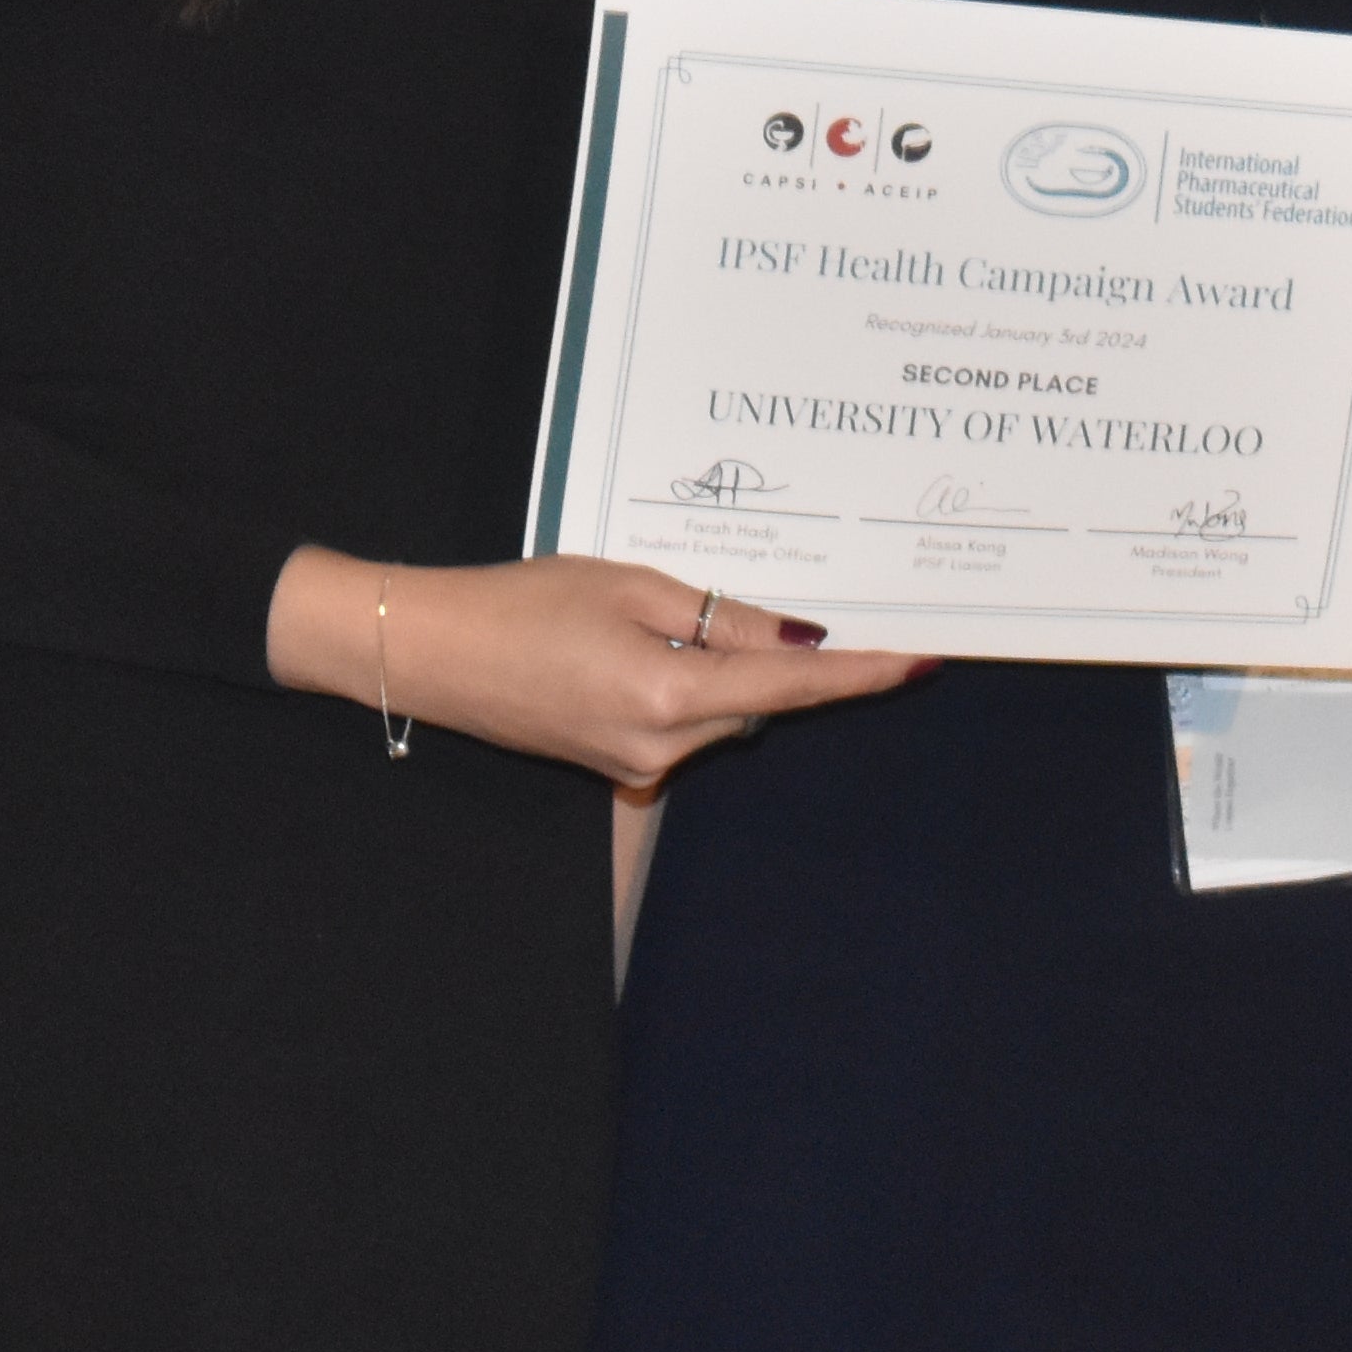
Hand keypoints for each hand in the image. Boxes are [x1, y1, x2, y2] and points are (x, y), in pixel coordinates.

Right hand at [266, 549, 917, 792]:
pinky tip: (637, 642)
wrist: (431, 653)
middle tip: (748, 597)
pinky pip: (684, 722)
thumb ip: (721, 616)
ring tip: (653, 612)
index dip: (862, 674)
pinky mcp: (618, 766)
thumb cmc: (521, 604)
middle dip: (770, 653)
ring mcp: (637, 765)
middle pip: (759, 700)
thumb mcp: (629, 586)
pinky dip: (687, 683)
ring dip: (722, 666)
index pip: (792, 689)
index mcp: (669, 695)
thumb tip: (800, 640)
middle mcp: (660, 747)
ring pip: (723, 712)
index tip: (920, 659)